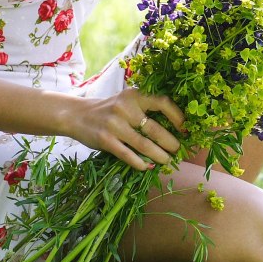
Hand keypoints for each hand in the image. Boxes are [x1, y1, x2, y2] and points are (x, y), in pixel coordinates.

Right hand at [68, 89, 185, 170]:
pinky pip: (128, 155)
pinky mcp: (105, 140)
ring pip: (144, 145)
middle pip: (155, 129)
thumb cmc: (109, 109)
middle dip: (171, 143)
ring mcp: (114, 124)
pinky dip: (140, 163)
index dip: (177, 117)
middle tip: (178, 150)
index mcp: (134, 95)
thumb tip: (173, 129)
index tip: (185, 129)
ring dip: (159, 156)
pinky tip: (147, 166)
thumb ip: (144, 109)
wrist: (76, 115)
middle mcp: (125, 108)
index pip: (162, 102)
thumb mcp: (126, 101)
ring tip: (167, 161)